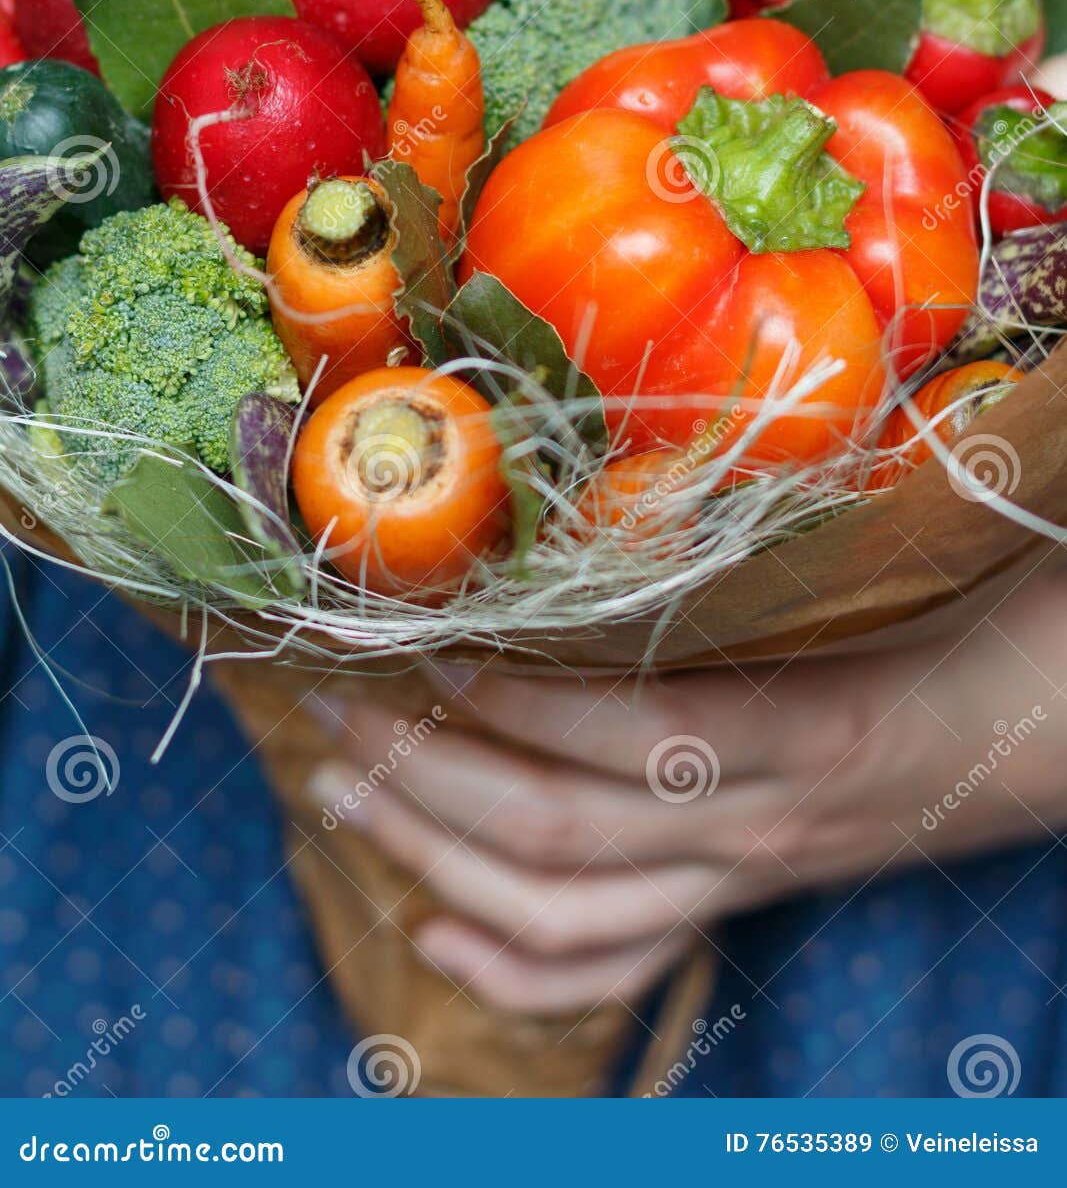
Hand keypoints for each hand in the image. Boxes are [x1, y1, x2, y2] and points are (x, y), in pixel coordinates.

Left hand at [307, 570, 1066, 1014]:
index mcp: (810, 728)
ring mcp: (743, 876)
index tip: (423, 640)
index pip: (637, 737)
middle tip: (336, 707)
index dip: (519, 701)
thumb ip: (779, 547)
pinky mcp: (736, 901)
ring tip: (342, 791)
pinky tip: (427, 933)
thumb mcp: (891, 571)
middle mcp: (763, 823)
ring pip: (566, 915)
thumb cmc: (964, 621)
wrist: (1039, 725)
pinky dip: (509, 971)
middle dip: (430, 776)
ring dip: (435, 861)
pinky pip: (614, 972)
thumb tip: (639, 475)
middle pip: (565, 834)